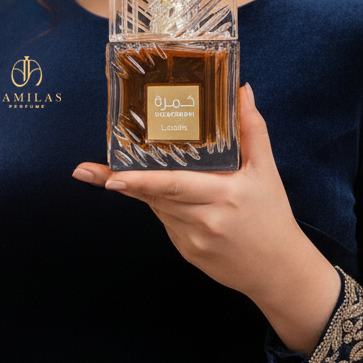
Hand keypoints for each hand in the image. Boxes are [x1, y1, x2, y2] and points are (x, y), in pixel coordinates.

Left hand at [73, 83, 340, 354]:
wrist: (278, 272)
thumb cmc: (272, 216)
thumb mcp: (267, 171)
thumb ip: (252, 129)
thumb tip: (242, 90)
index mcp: (223, 195)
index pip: (174, 185)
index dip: (140, 181)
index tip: (112, 178)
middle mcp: (203, 220)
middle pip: (154, 195)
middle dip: (120, 182)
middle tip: (84, 169)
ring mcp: (191, 240)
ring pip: (157, 207)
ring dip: (147, 189)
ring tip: (128, 174)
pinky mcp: (185, 252)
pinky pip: (165, 221)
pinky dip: (164, 205)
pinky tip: (174, 197)